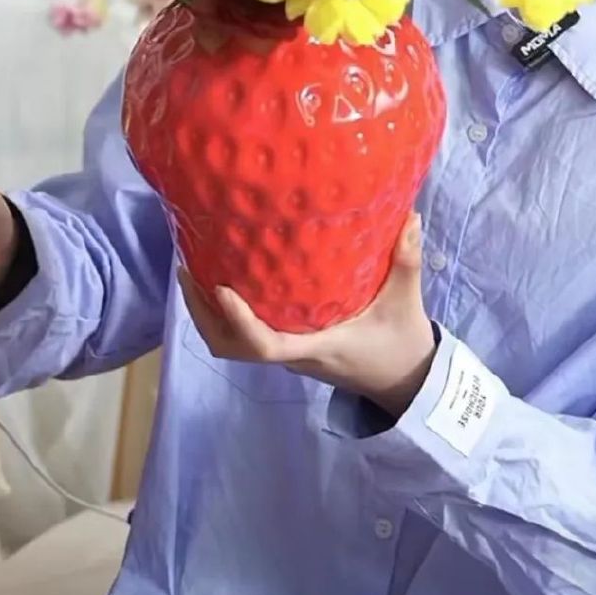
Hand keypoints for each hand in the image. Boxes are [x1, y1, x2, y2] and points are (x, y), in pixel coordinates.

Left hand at [178, 213, 435, 418]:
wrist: (403, 379)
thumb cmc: (401, 342)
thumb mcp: (405, 301)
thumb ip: (406, 260)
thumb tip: (408, 215)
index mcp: (315, 347)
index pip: (264, 345)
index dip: (238, 320)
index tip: (220, 287)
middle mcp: (292, 355)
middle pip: (230, 346)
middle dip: (202, 311)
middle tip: (187, 268)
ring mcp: (286, 354)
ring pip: (230, 344)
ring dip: (205, 312)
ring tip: (192, 269)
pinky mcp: (286, 348)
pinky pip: (241, 335)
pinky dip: (221, 313)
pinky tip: (221, 278)